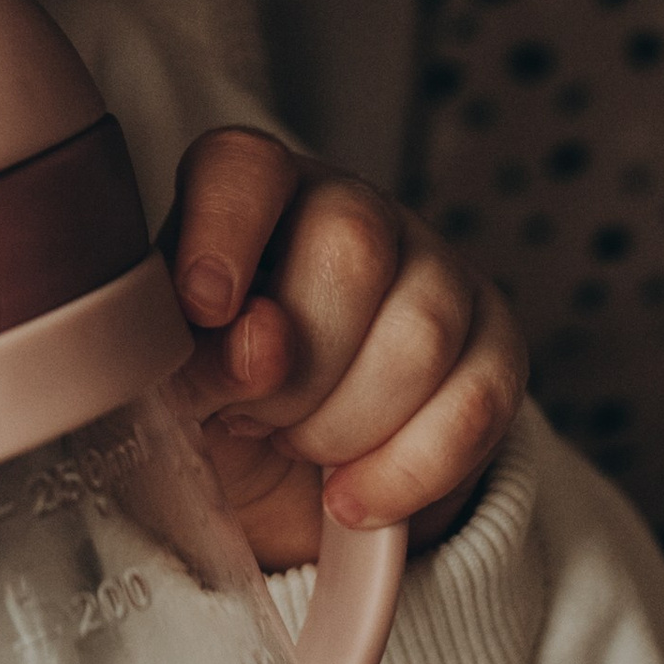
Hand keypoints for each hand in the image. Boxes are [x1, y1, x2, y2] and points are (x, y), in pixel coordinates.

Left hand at [159, 128, 525, 572]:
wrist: (280, 487)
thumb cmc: (210, 409)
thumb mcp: (170, 392)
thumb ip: (195, 361)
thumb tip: (259, 342)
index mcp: (247, 197)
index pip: (246, 167)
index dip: (225, 230)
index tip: (202, 307)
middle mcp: (348, 210)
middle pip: (352, 248)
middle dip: (295, 367)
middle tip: (251, 417)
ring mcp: (433, 270)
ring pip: (422, 331)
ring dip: (344, 424)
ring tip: (297, 446)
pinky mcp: (493, 346)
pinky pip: (479, 401)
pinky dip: (407, 470)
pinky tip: (353, 497)